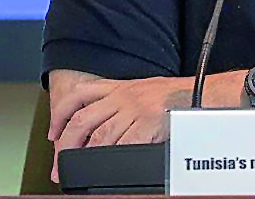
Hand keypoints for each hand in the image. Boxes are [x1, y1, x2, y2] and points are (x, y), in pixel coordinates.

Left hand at [48, 72, 189, 181]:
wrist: (202, 91)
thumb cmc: (176, 95)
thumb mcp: (144, 89)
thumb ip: (122, 102)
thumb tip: (100, 126)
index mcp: (120, 86)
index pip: (80, 94)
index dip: (60, 113)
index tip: (53, 132)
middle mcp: (124, 96)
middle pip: (82, 120)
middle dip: (65, 145)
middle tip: (59, 163)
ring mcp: (135, 109)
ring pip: (99, 135)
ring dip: (84, 156)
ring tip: (78, 169)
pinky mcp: (148, 122)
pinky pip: (122, 145)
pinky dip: (112, 158)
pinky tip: (110, 165)